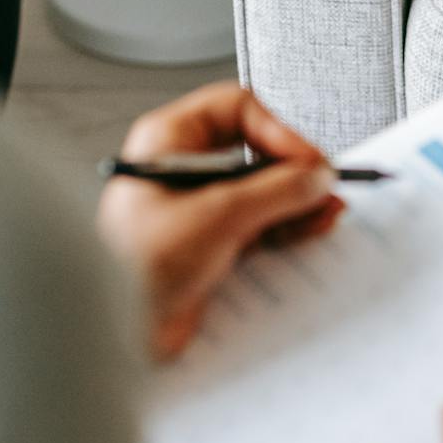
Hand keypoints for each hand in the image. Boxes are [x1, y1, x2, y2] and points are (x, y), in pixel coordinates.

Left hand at [96, 83, 344, 359]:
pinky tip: (311, 230)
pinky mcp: (210, 245)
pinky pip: (258, 226)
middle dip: (294, 170)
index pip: (237, 110)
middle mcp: (184, 169)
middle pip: (254, 151)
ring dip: (297, 200)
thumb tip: (315, 176)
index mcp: (168, 142)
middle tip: (324, 186)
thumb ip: (275, 191)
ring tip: (328, 210)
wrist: (115, 332)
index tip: (308, 160)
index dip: (278, 131)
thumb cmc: (134, 266)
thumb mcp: (217, 216)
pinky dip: (287, 227)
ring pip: (261, 191)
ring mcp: (199, 209)